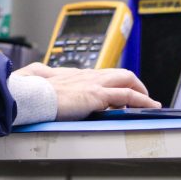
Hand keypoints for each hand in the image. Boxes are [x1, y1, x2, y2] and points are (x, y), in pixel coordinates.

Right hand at [12, 62, 160, 120]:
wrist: (31, 95)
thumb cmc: (31, 91)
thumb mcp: (37, 78)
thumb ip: (42, 75)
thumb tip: (37, 73)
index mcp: (73, 74)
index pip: (100, 75)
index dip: (111, 83)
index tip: (116, 93)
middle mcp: (86, 75)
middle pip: (118, 74)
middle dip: (133, 83)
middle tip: (141, 95)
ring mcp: (93, 84)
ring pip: (127, 80)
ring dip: (141, 92)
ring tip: (149, 103)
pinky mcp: (97, 95)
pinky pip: (128, 95)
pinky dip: (141, 100)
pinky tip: (148, 107)